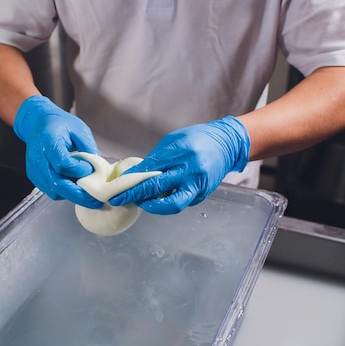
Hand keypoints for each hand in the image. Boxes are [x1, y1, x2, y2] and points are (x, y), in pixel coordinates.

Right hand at [13, 95, 102, 207]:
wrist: (37, 122)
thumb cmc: (59, 124)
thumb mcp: (79, 129)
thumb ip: (88, 148)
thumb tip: (100, 169)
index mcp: (49, 141)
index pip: (63, 164)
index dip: (79, 170)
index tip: (90, 168)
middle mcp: (38, 158)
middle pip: (57, 184)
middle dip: (79, 195)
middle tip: (96, 200)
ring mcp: (34, 169)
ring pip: (54, 191)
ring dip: (72, 195)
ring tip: (87, 195)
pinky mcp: (34, 176)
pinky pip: (50, 191)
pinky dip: (64, 193)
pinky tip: (75, 188)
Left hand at [109, 116, 249, 213]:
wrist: (227, 144)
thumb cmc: (197, 139)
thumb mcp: (173, 142)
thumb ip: (155, 159)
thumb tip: (135, 175)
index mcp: (180, 152)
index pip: (149, 170)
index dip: (131, 181)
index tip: (117, 188)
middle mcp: (189, 170)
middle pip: (156, 188)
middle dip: (134, 196)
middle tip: (119, 200)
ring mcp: (197, 184)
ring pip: (171, 204)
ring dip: (153, 206)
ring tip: (142, 202)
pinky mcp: (202, 194)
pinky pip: (181, 202)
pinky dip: (167, 202)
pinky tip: (159, 198)